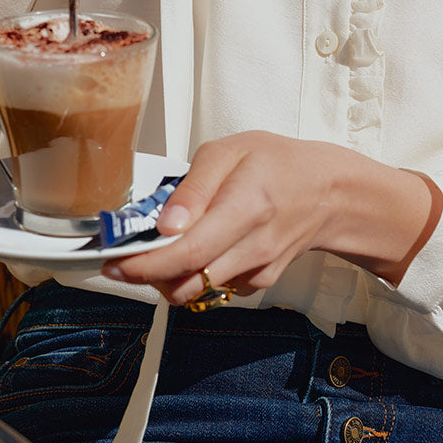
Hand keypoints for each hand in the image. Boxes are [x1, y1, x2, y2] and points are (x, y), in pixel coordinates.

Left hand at [101, 131, 441, 304]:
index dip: (144, 264)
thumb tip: (164, 225)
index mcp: (246, 208)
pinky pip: (214, 287)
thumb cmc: (277, 163)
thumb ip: (194, 186)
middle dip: (145, 276)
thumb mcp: (232, 151)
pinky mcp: (258, 282)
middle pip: (187, 282)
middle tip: (122, 259)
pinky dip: (194, 274)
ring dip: (168, 277)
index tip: (112, 263)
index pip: (188, 251)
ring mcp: (257, 271)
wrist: (330, 193)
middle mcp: (253, 248)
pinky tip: (197, 248)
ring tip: (162, 247)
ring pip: (197, 291)